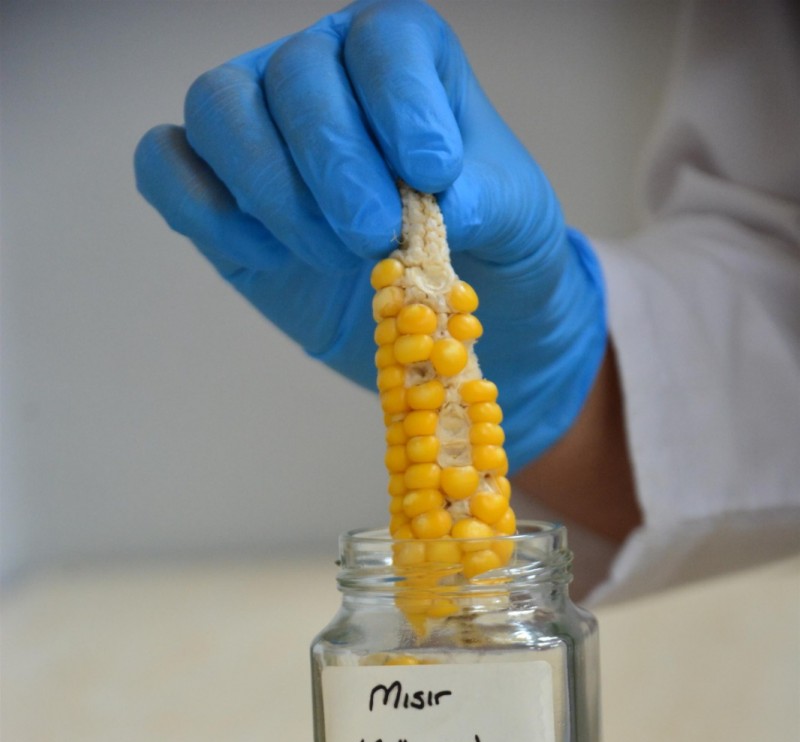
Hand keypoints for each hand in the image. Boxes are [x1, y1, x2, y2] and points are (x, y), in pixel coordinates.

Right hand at [133, 0, 605, 472]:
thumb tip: (447, 200)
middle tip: (374, 236)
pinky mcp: (212, 189)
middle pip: (294, 75)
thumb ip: (490, 199)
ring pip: (219, 109)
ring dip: (273, 191)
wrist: (440, 319)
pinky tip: (268, 256)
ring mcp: (256, 126)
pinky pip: (167, 168)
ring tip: (335, 256)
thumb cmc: (484, 248)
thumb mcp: (517, 221)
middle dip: (334, 162)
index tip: (432, 172)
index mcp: (400, 56)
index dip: (400, 99)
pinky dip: (204, 209)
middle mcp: (319, 71)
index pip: (382, 40)